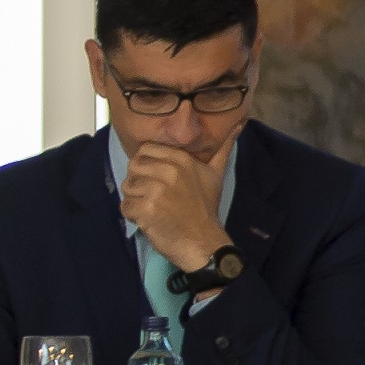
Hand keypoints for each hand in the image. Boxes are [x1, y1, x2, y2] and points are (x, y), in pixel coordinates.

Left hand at [117, 142, 231, 277]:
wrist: (203, 241)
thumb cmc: (206, 208)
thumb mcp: (216, 174)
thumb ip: (222, 149)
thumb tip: (240, 123)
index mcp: (182, 160)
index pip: (145, 149)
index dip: (147, 164)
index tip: (157, 178)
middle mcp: (169, 171)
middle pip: (133, 166)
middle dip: (138, 182)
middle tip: (154, 196)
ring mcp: (156, 190)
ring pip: (127, 187)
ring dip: (135, 199)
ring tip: (153, 208)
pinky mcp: (146, 209)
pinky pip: (125, 206)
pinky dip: (132, 215)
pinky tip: (148, 219)